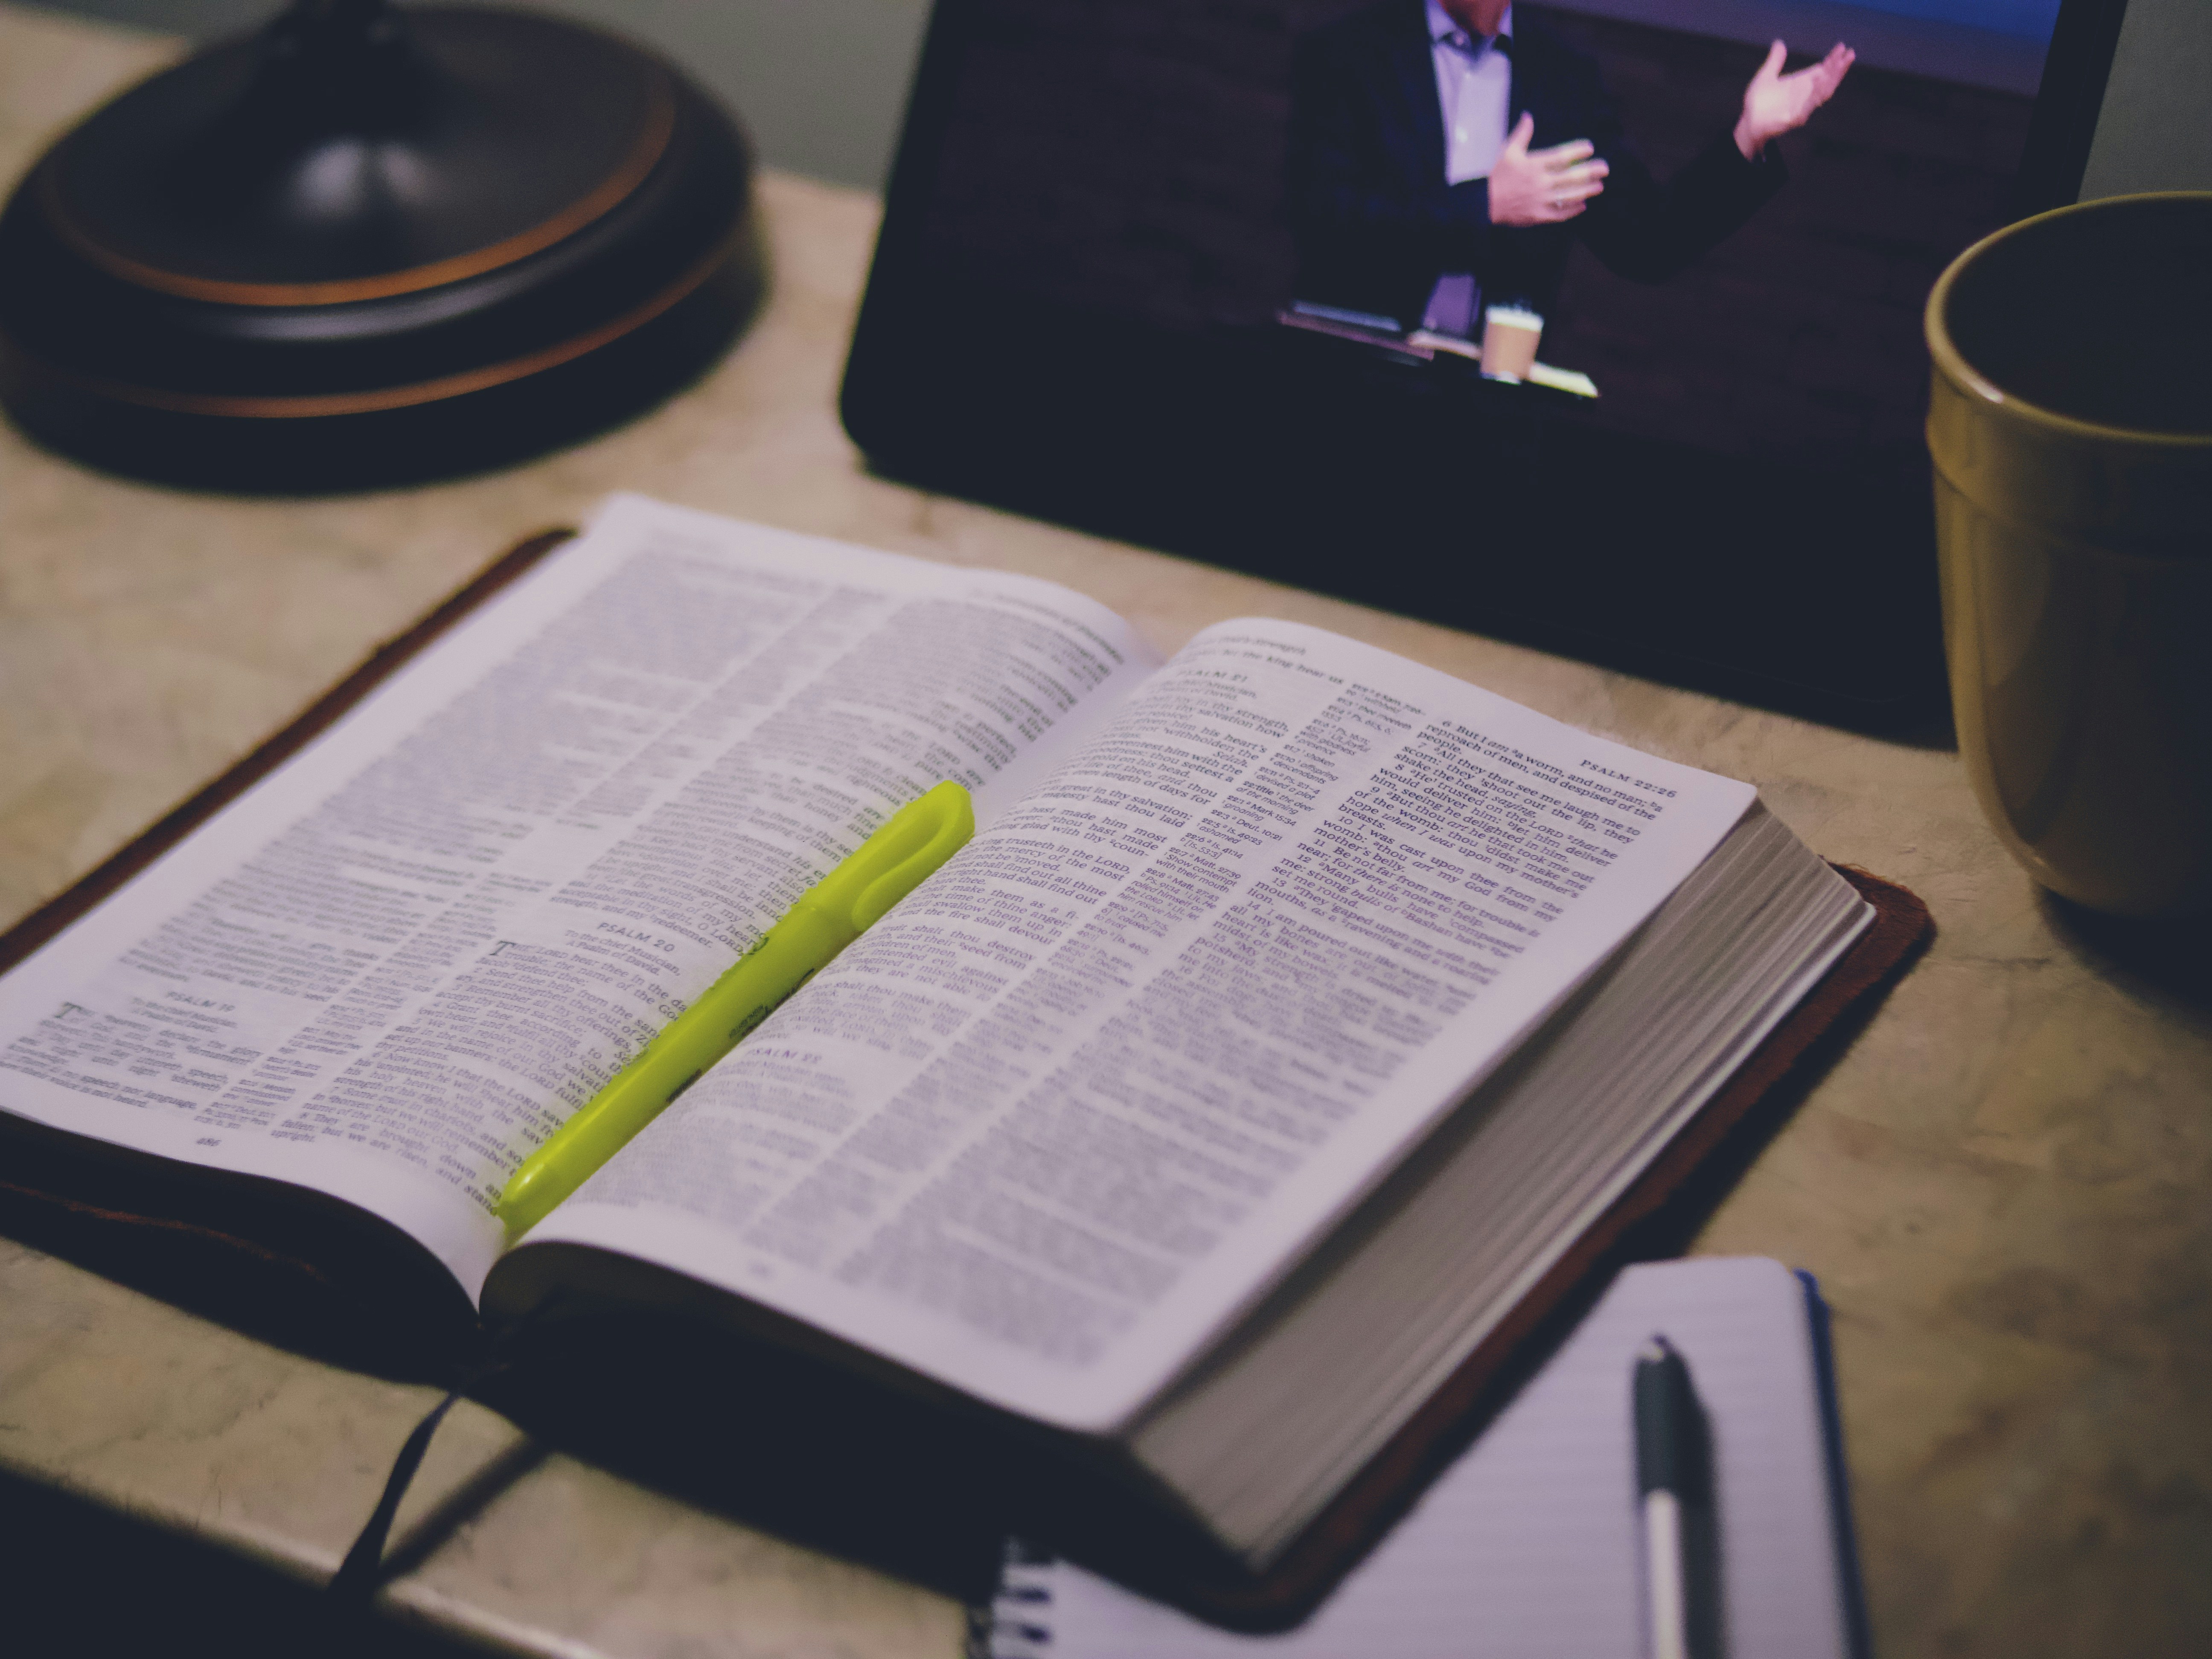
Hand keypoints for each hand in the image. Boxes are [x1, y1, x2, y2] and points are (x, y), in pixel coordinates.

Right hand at [1487, 113, 1608, 226]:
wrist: (1483, 204)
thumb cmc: (1496, 176)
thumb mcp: (1507, 152)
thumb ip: (1521, 134)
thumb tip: (1528, 116)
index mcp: (1534, 165)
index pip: (1562, 156)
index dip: (1578, 151)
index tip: (1589, 148)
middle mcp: (1541, 183)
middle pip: (1572, 177)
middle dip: (1590, 172)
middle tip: (1604, 168)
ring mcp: (1541, 201)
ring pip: (1570, 196)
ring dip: (1587, 191)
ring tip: (1599, 186)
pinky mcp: (1538, 216)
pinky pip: (1560, 214)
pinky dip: (1572, 210)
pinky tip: (1582, 205)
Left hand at [1734, 40, 1853, 157]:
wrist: (1748, 123)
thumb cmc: (1757, 103)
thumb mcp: (1766, 76)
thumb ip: (1775, 61)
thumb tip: (1779, 43)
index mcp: (1801, 83)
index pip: (1822, 70)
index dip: (1832, 59)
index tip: (1841, 47)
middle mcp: (1805, 94)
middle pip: (1827, 80)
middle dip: (1838, 68)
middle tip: (1849, 54)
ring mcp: (1802, 107)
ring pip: (1823, 93)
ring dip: (1832, 79)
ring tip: (1840, 65)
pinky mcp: (1795, 119)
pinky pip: (1808, 106)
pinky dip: (1815, 94)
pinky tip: (1820, 81)